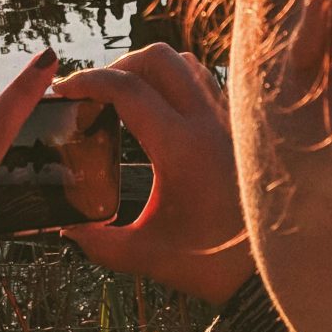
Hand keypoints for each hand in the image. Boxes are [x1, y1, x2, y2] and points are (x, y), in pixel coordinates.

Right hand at [51, 44, 253, 307]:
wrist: (268, 273)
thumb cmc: (212, 265)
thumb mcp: (146, 255)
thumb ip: (98, 241)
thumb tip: (64, 226)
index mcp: (182, 147)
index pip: (127, 89)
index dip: (87, 81)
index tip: (63, 92)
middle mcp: (208, 122)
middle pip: (156, 58)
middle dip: (117, 66)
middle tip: (95, 94)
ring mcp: (229, 119)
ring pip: (183, 63)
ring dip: (148, 70)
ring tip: (125, 99)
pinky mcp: (240, 125)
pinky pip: (204, 80)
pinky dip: (175, 81)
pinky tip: (160, 111)